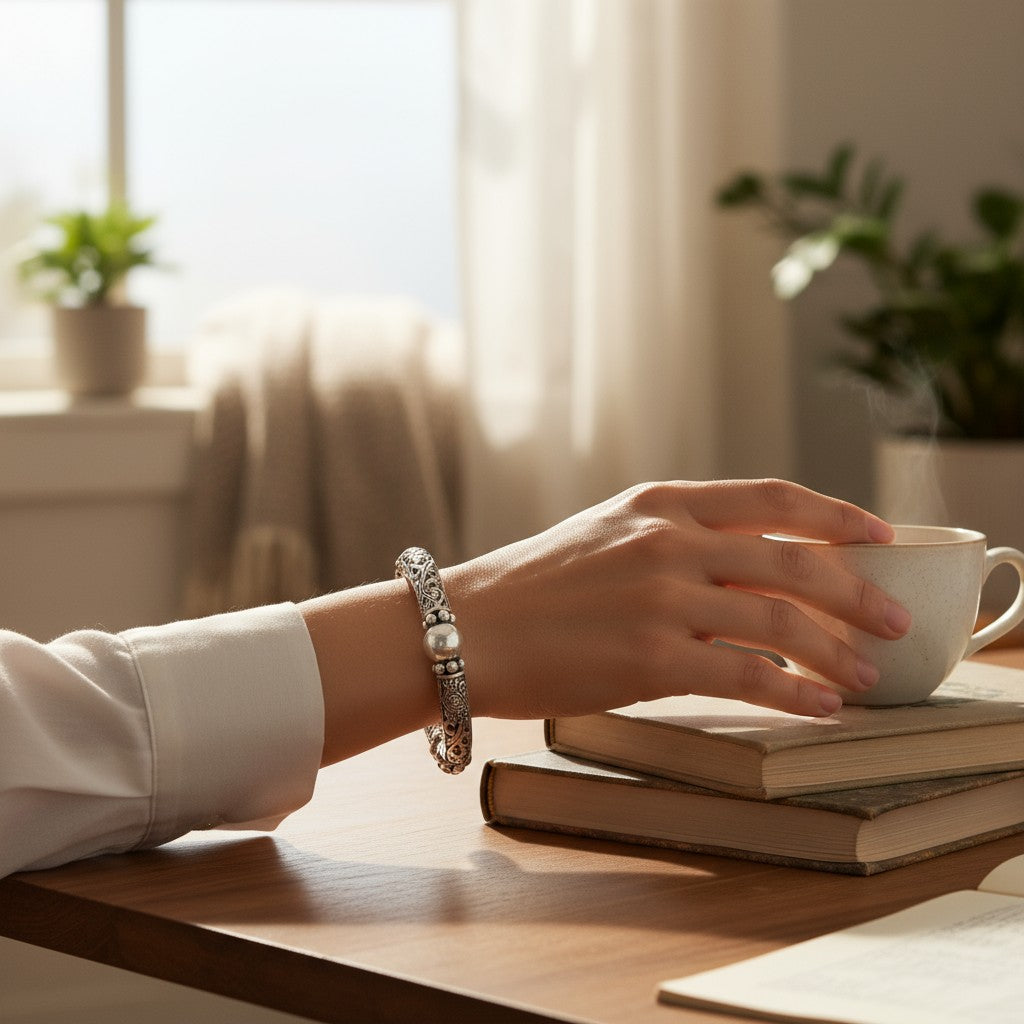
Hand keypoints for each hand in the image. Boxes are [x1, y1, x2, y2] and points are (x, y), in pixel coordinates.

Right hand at [448, 479, 909, 719]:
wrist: (466, 627)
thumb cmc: (531, 586)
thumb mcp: (607, 535)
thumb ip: (675, 538)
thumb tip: (750, 568)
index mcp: (660, 502)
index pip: (773, 497)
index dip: (839, 515)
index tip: (880, 534)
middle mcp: (669, 542)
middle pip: (796, 562)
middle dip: (858, 592)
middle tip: (894, 618)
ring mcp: (663, 599)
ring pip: (782, 623)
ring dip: (837, 653)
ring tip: (867, 675)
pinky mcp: (652, 659)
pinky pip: (748, 677)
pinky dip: (797, 694)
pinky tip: (820, 706)